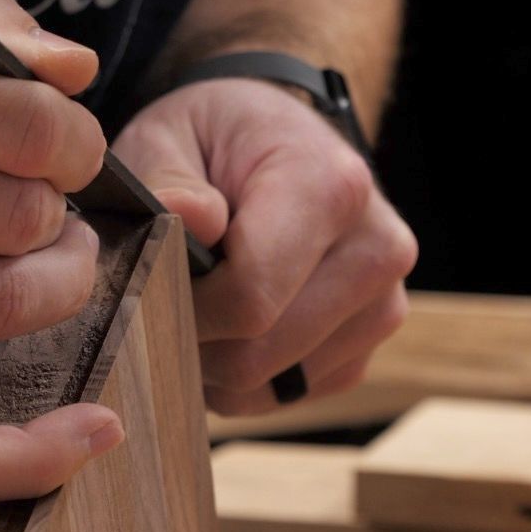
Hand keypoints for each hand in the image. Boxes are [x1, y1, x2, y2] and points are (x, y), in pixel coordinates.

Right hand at [0, 0, 123, 501]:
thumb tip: (71, 70)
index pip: (27, 119)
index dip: (70, 137)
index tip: (57, 150)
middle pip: (25, 213)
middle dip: (59, 210)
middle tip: (40, 209)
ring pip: (8, 306)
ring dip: (55, 288)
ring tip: (41, 270)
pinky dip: (31, 455)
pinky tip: (94, 430)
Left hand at [112, 77, 416, 414]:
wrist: (274, 144)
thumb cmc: (214, 141)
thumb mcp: (170, 137)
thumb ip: (167, 180)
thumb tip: (186, 219)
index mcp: (332, 188)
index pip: (252, 297)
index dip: (181, 309)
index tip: (147, 285)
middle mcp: (376, 249)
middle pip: (259, 354)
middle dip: (192, 342)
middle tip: (157, 303)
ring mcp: (382, 304)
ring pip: (271, 384)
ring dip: (213, 366)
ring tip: (196, 307)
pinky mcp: (368, 344)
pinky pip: (288, 394)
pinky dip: (244, 378)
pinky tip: (229, 327)